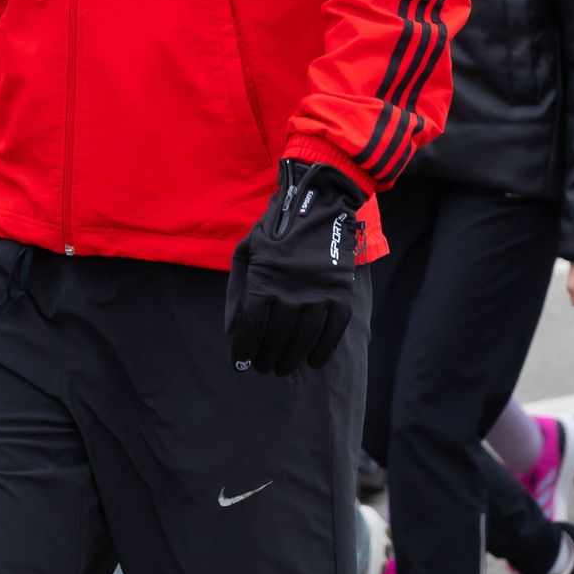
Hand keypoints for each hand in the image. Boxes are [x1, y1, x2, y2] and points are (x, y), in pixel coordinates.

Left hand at [224, 160, 366, 375]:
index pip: (251, 326)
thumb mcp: (246, 252)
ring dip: (292, 359)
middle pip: (276, 337)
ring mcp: (319, 292)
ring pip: (304, 339)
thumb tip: (231, 331)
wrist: (318, 204)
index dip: (244, 349)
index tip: (241, 364)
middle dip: (266, 358)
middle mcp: (291, 290)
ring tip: (283, 368)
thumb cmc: (276, 231)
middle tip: (262, 367)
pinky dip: (324, 350)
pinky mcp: (341, 292)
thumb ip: (236, 291)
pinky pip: (334, 330)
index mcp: (264, 279)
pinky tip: (314, 361)